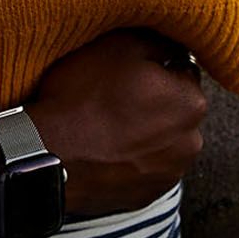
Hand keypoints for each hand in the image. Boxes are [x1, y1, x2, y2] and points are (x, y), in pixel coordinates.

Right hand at [28, 30, 206, 217]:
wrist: (47, 156)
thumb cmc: (84, 98)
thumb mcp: (121, 45)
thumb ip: (159, 40)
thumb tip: (171, 44)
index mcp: (191, 102)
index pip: (182, 69)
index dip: (154, 64)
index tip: (130, 68)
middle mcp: (190, 143)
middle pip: (174, 108)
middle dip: (154, 100)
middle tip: (116, 94)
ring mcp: (167, 175)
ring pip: (160, 140)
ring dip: (143, 132)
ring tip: (107, 124)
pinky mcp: (144, 197)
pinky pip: (143, 168)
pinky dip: (130, 158)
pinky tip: (105, 148)